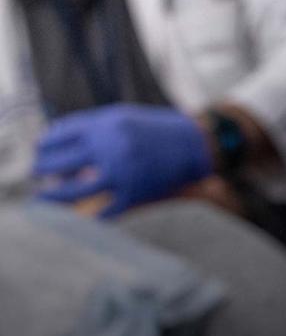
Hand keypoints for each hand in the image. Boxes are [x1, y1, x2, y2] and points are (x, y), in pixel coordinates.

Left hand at [33, 104, 212, 217]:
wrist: (196, 143)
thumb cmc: (157, 129)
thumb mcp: (125, 117)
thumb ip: (95, 127)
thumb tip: (59, 143)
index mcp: (107, 124)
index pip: (60, 134)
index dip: (46, 143)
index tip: (41, 148)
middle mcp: (111, 146)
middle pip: (59, 162)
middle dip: (44, 167)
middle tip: (39, 170)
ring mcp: (122, 172)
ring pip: (74, 192)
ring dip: (54, 196)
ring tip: (44, 197)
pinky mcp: (134, 193)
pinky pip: (104, 211)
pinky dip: (89, 218)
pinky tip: (79, 216)